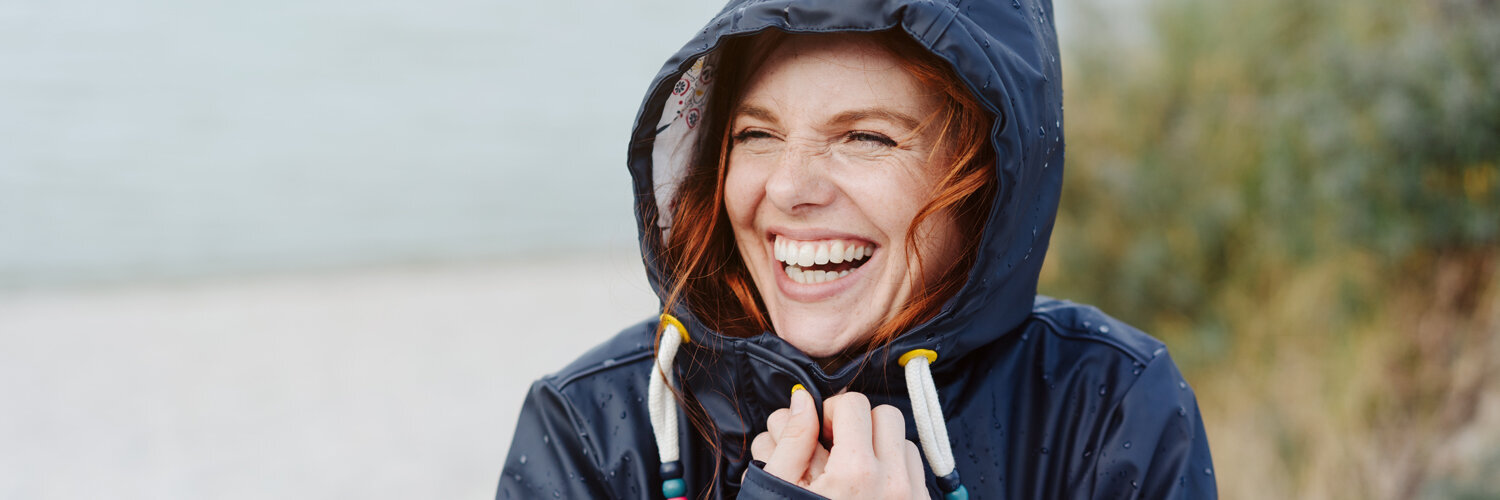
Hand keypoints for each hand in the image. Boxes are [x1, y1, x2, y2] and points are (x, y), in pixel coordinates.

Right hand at [750, 390, 926, 498]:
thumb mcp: (781, 488)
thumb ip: (793, 440)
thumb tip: (802, 401)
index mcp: (854, 474)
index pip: (853, 405)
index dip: (831, 411)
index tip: (820, 430)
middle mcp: (891, 484)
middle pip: (886, 416)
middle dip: (860, 422)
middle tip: (836, 445)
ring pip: (905, 442)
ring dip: (880, 446)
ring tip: (852, 470)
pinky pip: (915, 472)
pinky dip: (895, 470)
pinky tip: (869, 490)